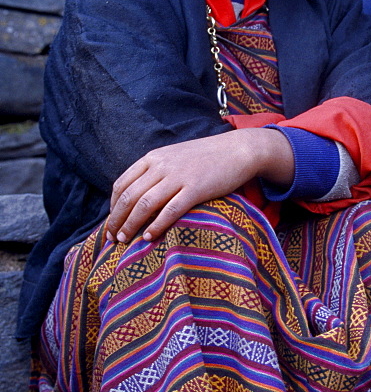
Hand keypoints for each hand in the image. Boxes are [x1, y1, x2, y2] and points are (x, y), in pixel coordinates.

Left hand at [106, 128, 293, 243]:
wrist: (238, 150)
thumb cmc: (207, 157)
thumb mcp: (175, 157)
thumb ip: (156, 170)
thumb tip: (138, 194)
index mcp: (154, 157)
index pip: (122, 183)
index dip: (112, 205)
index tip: (111, 222)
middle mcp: (162, 166)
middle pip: (129, 196)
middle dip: (116, 219)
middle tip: (112, 237)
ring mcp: (179, 177)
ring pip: (145, 204)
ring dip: (131, 225)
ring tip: (125, 240)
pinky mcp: (196, 189)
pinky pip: (170, 211)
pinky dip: (156, 226)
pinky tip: (149, 237)